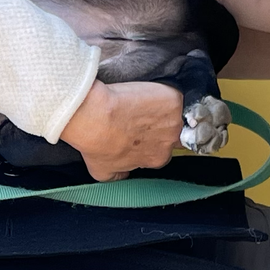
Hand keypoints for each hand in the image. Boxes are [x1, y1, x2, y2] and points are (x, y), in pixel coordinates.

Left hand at [59, 81, 183, 179]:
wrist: (95, 116)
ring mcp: (174, 120)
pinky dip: (161, 94)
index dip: (149, 139)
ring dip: (159, 109)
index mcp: (156, 159)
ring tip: (138, 104)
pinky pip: (173, 96)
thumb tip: (123, 175)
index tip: (138, 132)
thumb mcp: (102, 170)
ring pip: (173, 114)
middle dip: (158, 125)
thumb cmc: (96, 142)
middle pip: (171, 132)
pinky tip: (144, 94)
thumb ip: (118, 176)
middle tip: (138, 117)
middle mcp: (169, 143)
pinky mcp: (173, 100)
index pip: (161, 150)